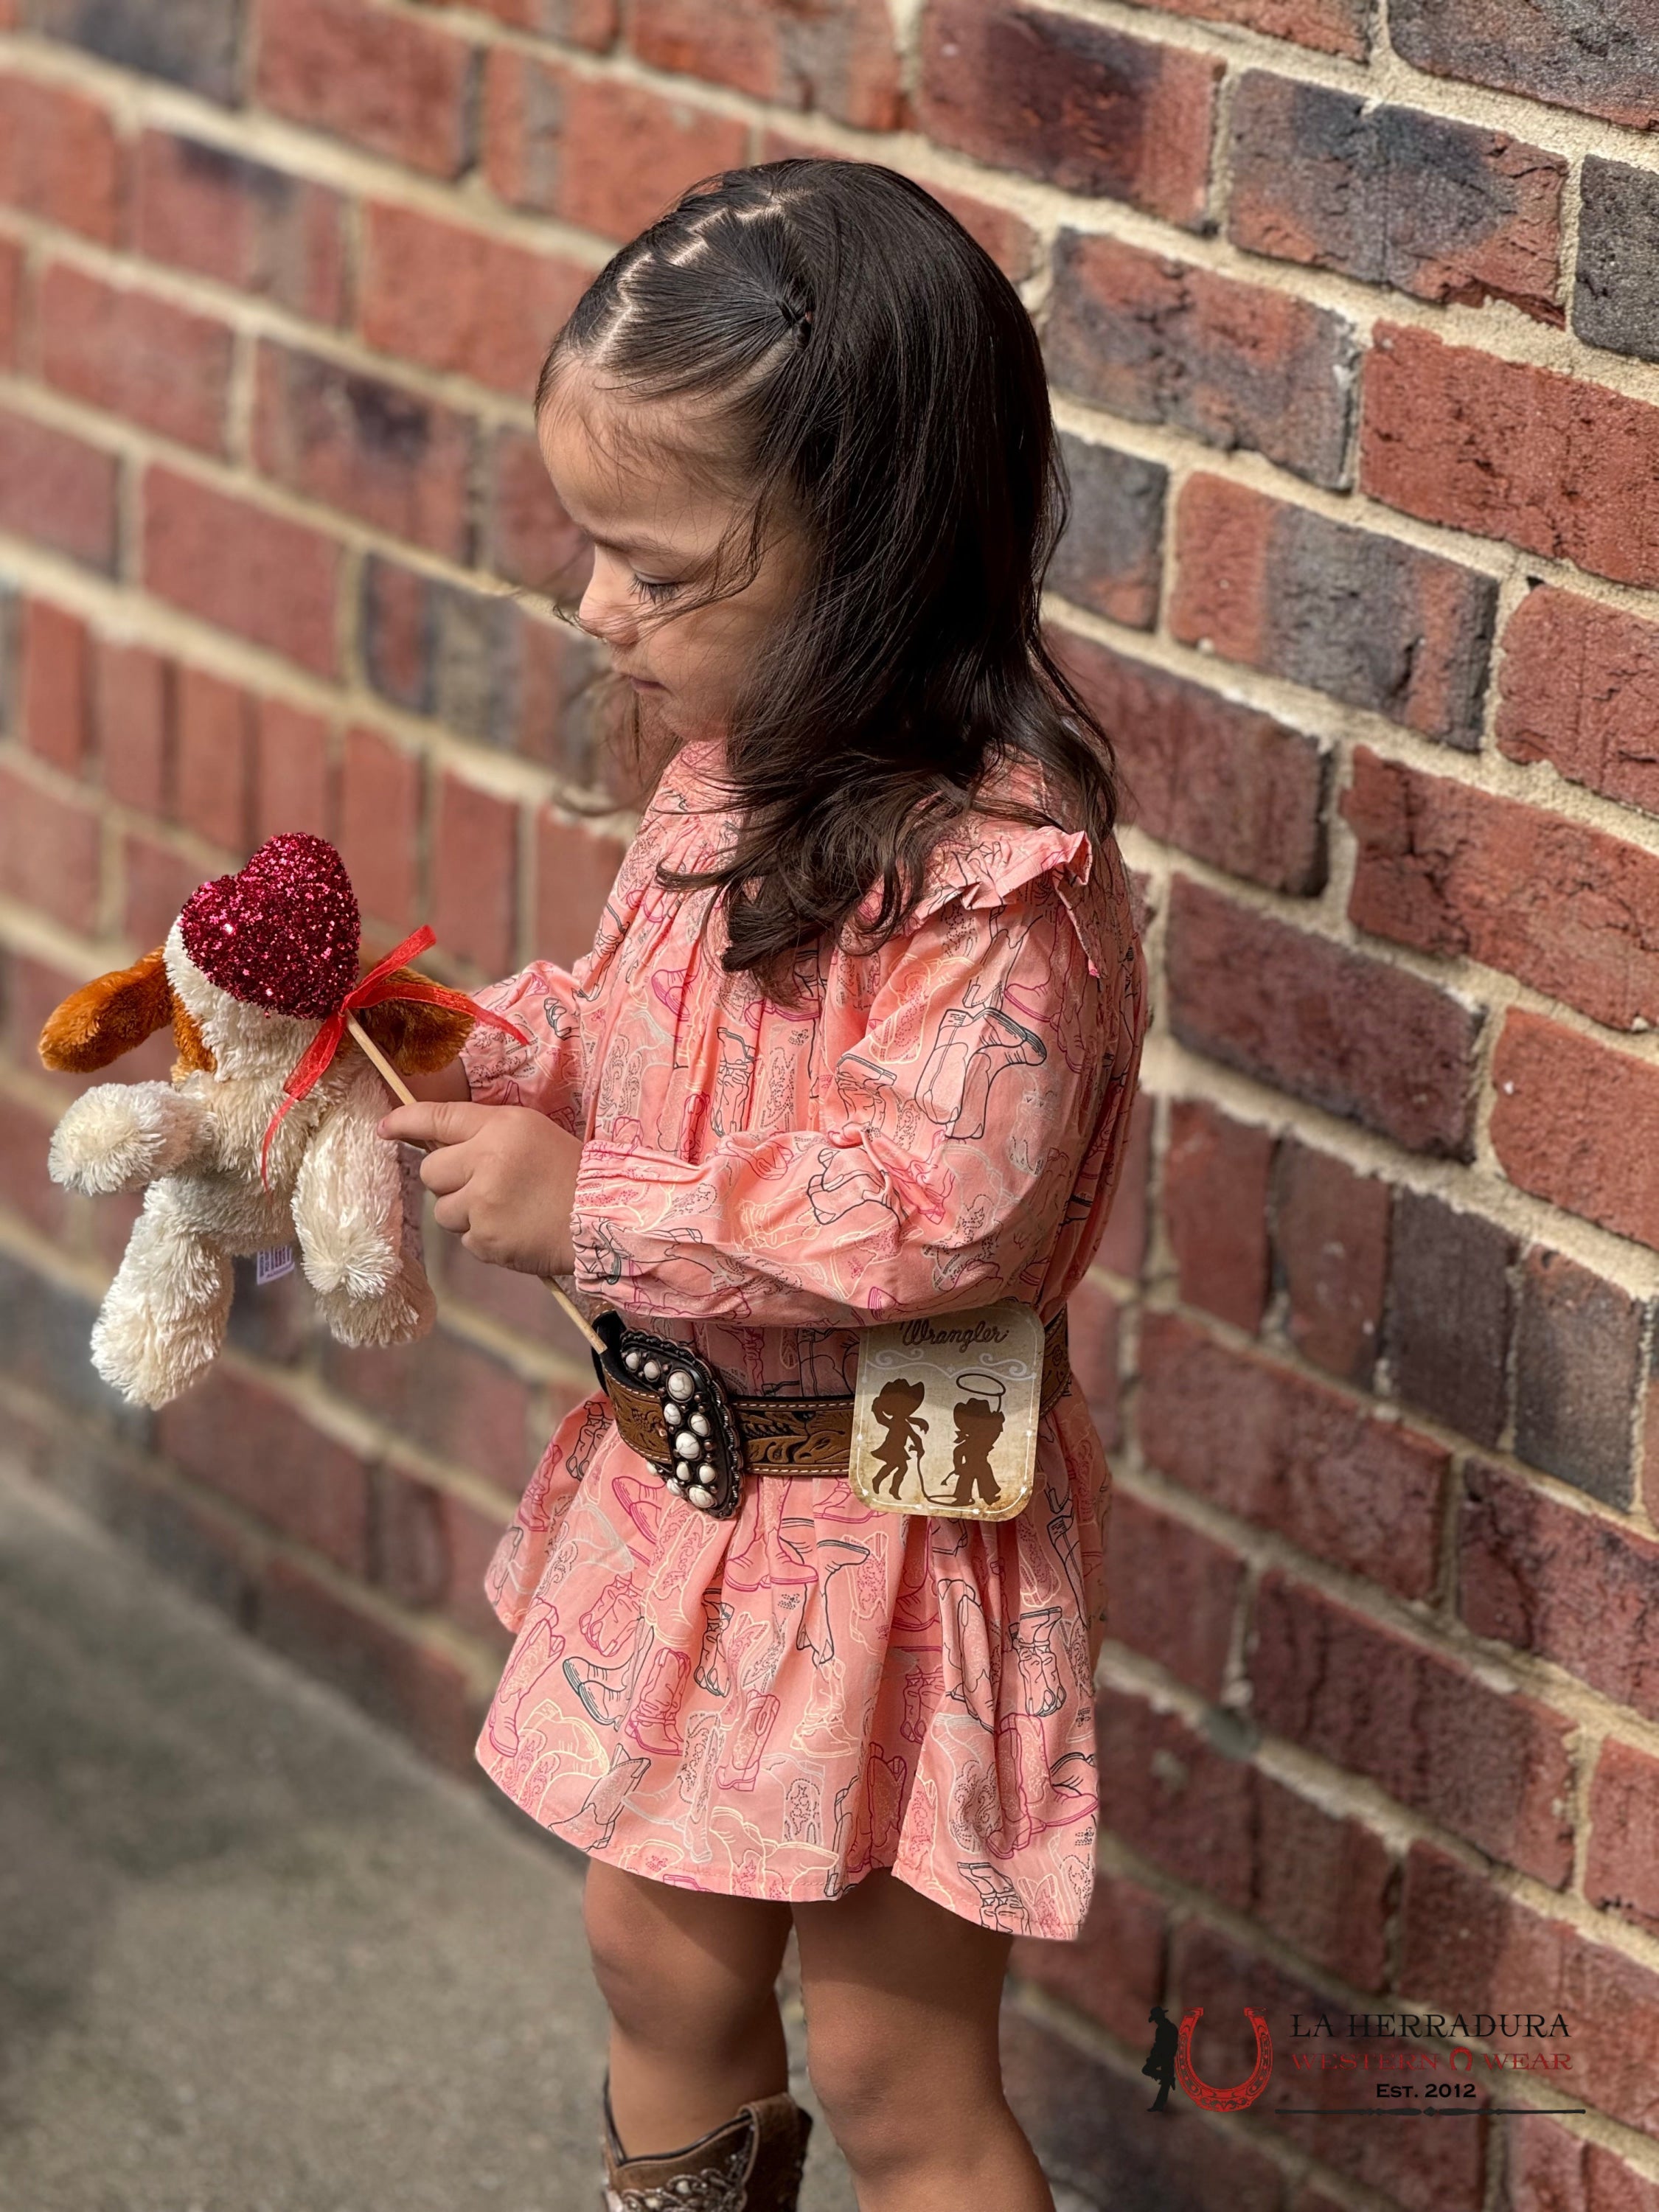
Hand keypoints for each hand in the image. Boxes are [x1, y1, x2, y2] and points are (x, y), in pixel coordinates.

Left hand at [377, 1101, 579, 1275]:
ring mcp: (483, 1204)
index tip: (384, 1128)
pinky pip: (464, 1240)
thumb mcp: (529, 1132)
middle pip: (431, 1172)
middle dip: (449, 1181)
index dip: (405, 1121)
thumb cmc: (568, 1172)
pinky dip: (483, 1237)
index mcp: (500, 1127)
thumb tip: (430, 1142)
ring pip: (442, 1211)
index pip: (438, 1118)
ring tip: (504, 1210)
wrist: (602, 1218)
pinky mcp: (486, 1241)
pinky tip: (514, 1229)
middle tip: (483, 1185)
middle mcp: (486, 1161)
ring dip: (464, 1212)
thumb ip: (483, 1132)